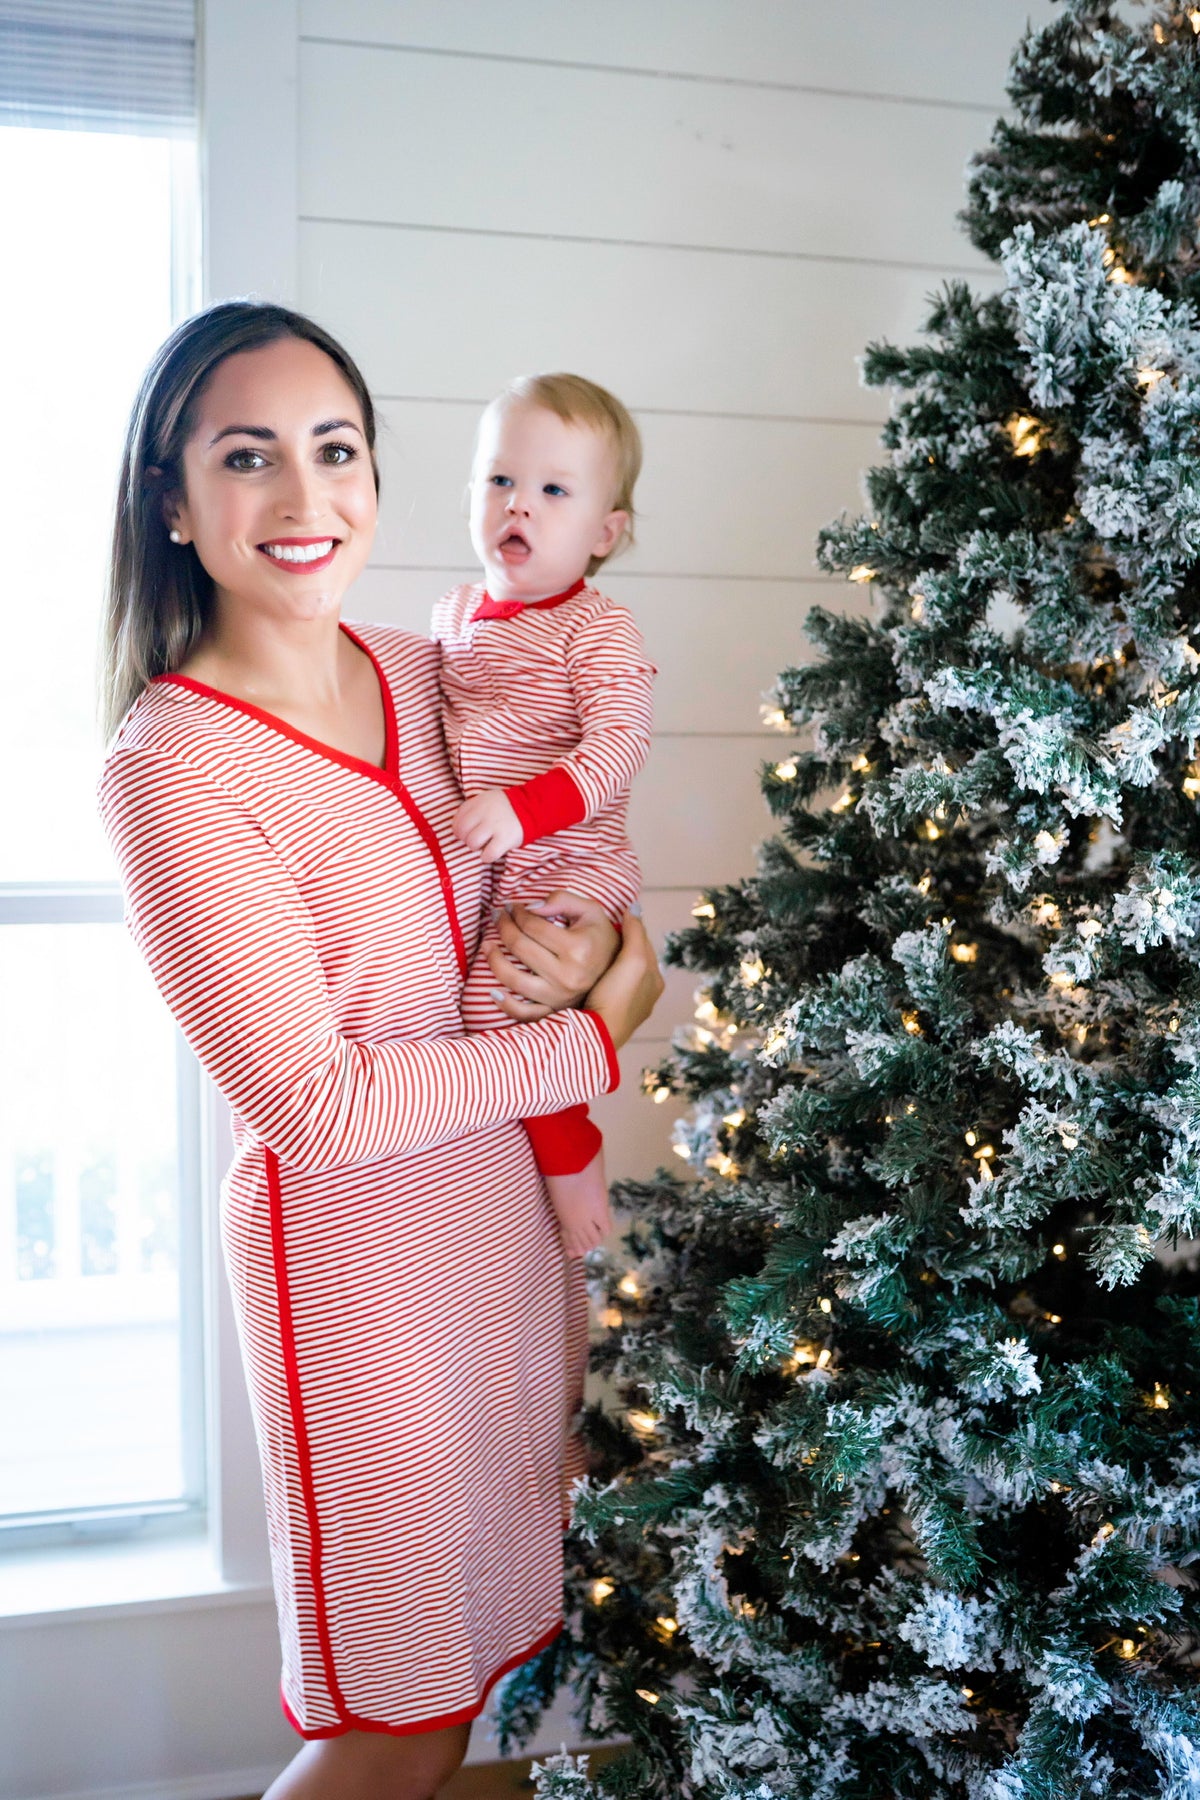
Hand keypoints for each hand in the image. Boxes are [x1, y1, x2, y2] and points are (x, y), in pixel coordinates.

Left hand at [453, 790, 522, 862]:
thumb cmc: (506, 808)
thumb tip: (456, 829)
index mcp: (479, 802)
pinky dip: (487, 856)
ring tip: (486, 844)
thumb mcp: (487, 800)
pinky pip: (487, 855)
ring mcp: (495, 826)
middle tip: (478, 839)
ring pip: (472, 843)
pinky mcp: (505, 839)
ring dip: (477, 847)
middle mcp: (485, 813)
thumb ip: (471, 810)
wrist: (532, 808)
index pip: (457, 821)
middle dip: (467, 839)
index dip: (459, 830)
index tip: (467, 832)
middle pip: (462, 833)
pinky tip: (493, 851)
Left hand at [487, 891, 619, 1019]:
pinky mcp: (555, 1012)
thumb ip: (562, 899)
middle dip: (503, 927)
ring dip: (494, 960)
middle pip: (520, 947)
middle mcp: (568, 975)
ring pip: (514, 979)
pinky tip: (493, 992)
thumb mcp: (590, 910)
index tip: (511, 906)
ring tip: (488, 946)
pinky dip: (505, 1004)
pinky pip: (524, 1013)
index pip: (532, 926)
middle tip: (498, 917)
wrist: (619, 971)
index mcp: (578, 948)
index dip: (517, 913)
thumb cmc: (601, 937)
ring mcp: (560, 997)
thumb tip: (530, 907)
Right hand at [581, 910, 663, 1048]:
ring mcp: (626, 1006)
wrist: (597, 1036)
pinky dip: (597, 976)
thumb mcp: (633, 960)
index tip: (610, 919)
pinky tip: (584, 972)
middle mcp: (644, 994)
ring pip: (617, 973)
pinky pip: (605, 987)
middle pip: (630, 959)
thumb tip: (634, 908)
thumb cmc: (618, 998)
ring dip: (605, 961)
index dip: (628, 929)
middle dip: (617, 945)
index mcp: (654, 980)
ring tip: (587, 948)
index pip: (642, 945)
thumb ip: (636, 933)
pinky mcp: (607, 1014)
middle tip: (597, 932)